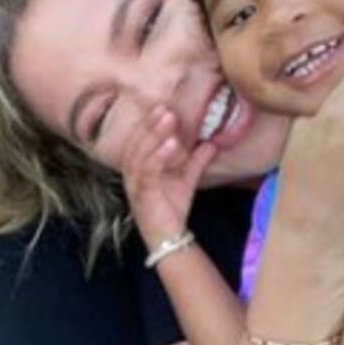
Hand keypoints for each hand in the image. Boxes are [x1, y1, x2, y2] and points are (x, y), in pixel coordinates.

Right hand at [121, 105, 217, 252]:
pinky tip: (171, 144)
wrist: (169, 237)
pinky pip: (148, 171)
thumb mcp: (187, 179)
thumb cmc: (171, 209)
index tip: (164, 107)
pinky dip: (159, 155)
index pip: (140, 140)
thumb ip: (197, 161)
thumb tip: (212, 143)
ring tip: (168, 119)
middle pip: (137, 142)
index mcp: (138, 167)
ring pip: (140, 153)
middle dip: (151, 124)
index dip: (149, 124)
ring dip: (154, 134)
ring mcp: (135, 183)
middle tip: (165, 108)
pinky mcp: (143, 194)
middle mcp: (132, 173)